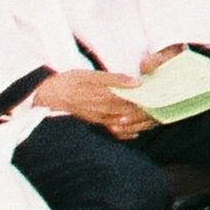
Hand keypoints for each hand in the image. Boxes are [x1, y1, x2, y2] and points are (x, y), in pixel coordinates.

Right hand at [30, 70, 155, 139]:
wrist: (46, 97)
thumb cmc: (69, 82)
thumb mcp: (90, 75)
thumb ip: (114, 79)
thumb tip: (136, 83)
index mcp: (105, 96)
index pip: (133, 101)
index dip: (149, 102)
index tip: (162, 101)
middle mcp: (104, 111)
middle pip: (131, 115)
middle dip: (148, 115)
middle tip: (163, 113)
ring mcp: (99, 120)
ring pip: (124, 125)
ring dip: (140, 125)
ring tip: (154, 123)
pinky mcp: (94, 124)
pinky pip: (112, 132)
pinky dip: (125, 134)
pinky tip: (134, 134)